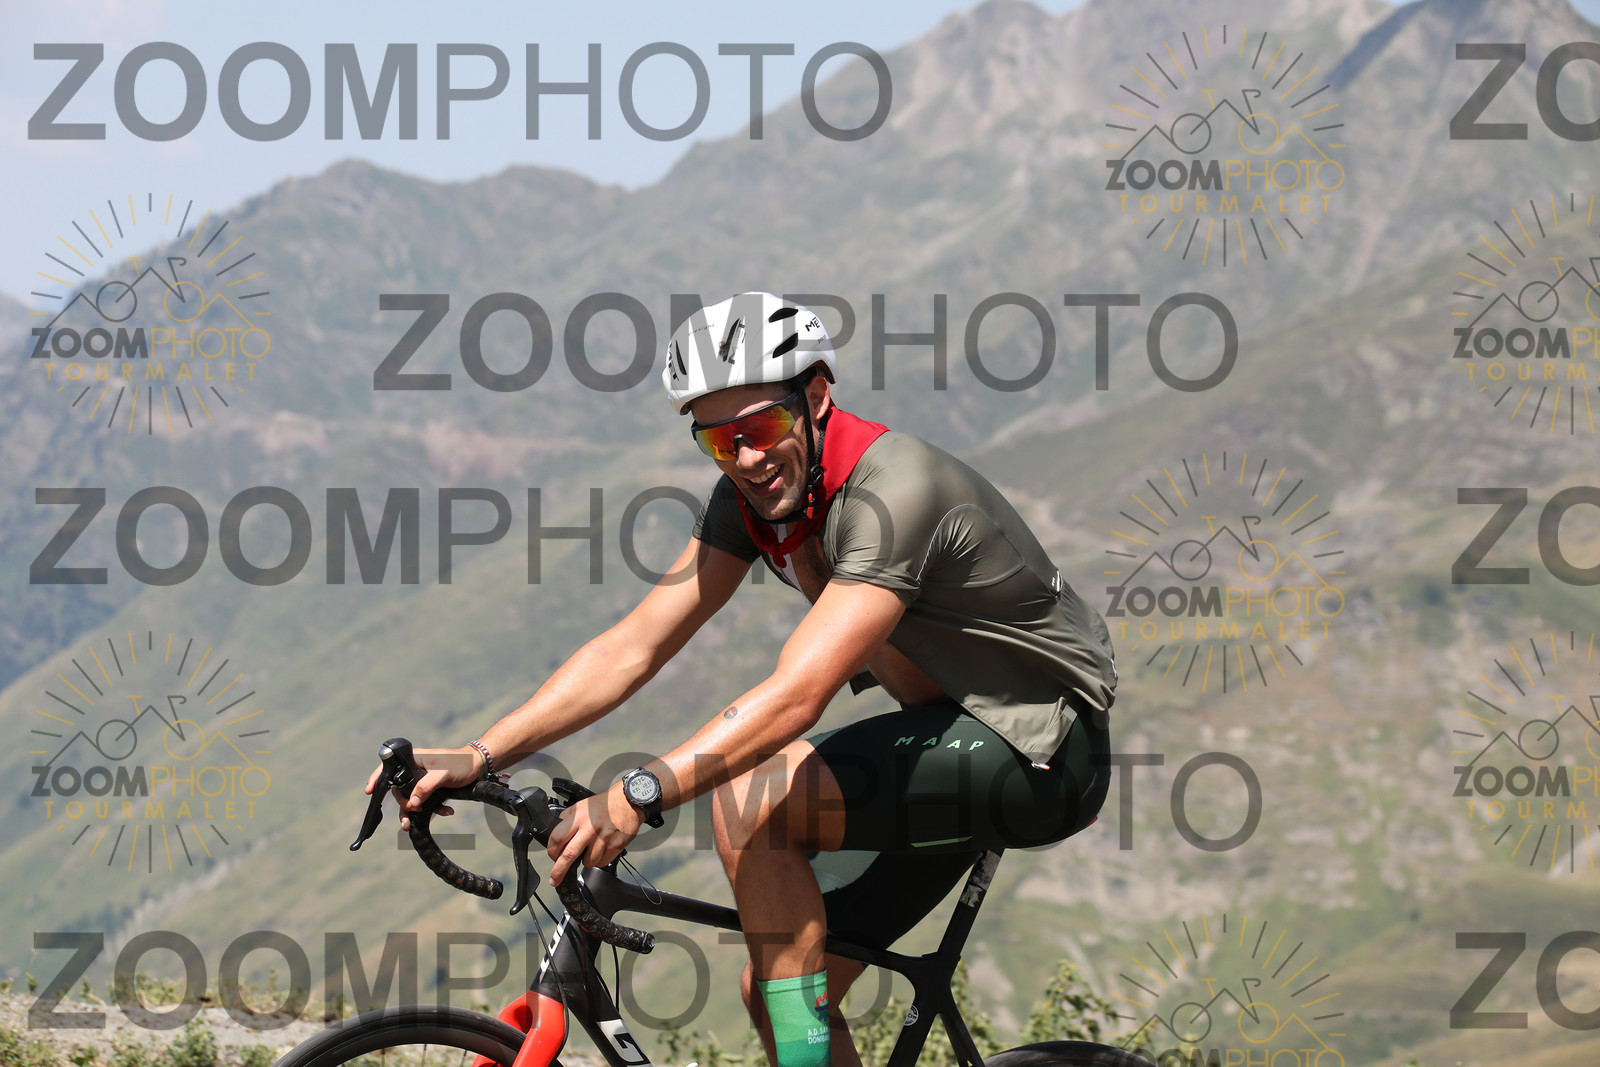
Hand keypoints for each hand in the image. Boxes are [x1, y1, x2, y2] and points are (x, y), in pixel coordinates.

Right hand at [363, 748, 478, 830]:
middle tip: (411, 813)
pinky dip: (433, 809)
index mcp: (414, 759)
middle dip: (403, 804)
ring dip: (413, 812)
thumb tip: (412, 804)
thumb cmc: (461, 764)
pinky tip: (447, 811)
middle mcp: (415, 770)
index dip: (377, 778)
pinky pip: (426, 802)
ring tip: (411, 826)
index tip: (369, 791)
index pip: (390, 767)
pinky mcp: (432, 789)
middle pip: (399, 790)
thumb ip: (425, 787)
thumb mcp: (443, 774)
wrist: (480, 767)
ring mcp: (423, 780)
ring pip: (411, 799)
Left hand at [546, 786, 642, 884]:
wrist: (628, 801)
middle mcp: (590, 828)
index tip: (552, 856)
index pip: (557, 838)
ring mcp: (604, 838)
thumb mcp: (582, 805)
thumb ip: (569, 819)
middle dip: (558, 871)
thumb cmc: (605, 804)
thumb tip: (558, 833)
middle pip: (569, 855)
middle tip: (554, 880)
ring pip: (588, 862)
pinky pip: (602, 862)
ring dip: (587, 860)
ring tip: (592, 848)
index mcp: (579, 817)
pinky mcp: (616, 846)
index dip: (552, 851)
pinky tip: (603, 848)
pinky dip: (600, 859)